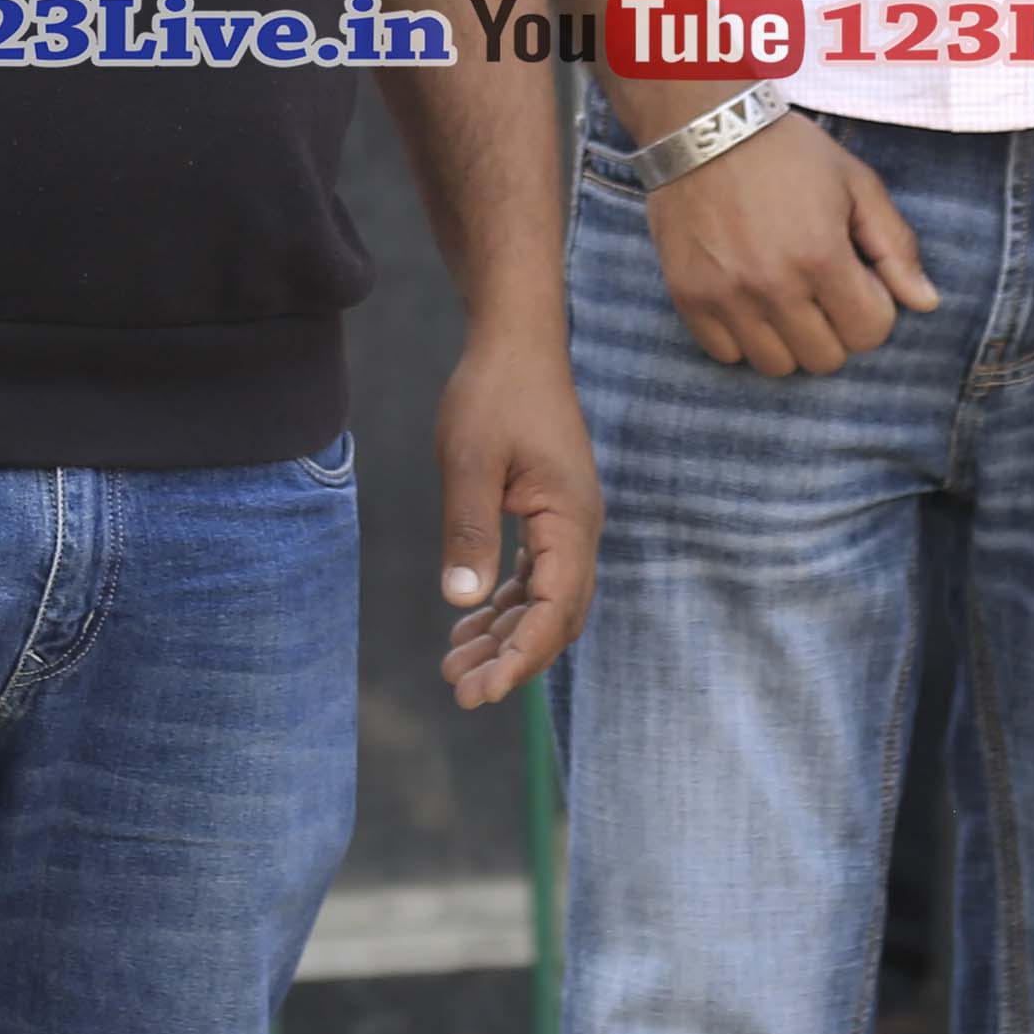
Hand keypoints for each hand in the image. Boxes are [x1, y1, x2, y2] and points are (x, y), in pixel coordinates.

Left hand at [430, 331, 598, 709]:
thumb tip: (463, 603)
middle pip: (555, 616)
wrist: (516, 341)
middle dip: (512, 659)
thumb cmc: (494, 393)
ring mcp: (566, 523)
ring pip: (544, 601)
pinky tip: (469, 624)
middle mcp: (578, 528)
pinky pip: (534, 577)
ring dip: (505, 636)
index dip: (521, 657)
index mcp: (569, 519)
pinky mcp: (549, 515)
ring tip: (455, 666)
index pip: (555, 609)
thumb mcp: (469, 461)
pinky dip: (504, 605)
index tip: (482, 692)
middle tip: (461, 690)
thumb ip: (469, 532)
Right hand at [640, 104, 931, 373]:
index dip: (873, 308)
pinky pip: (725, 354)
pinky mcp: (687, 296)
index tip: (856, 278)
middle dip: (835, 328)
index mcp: (821, 255)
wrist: (705, 127)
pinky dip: (742, 338)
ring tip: (785, 297)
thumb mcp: (857, 184)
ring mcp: (726, 295)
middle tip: (821, 288)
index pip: (870, 332)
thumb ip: (896, 246)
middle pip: (825, 359)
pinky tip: (748, 299)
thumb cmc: (789, 153)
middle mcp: (772, 284)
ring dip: (790, 340)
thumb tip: (926, 303)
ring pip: (776, 366)